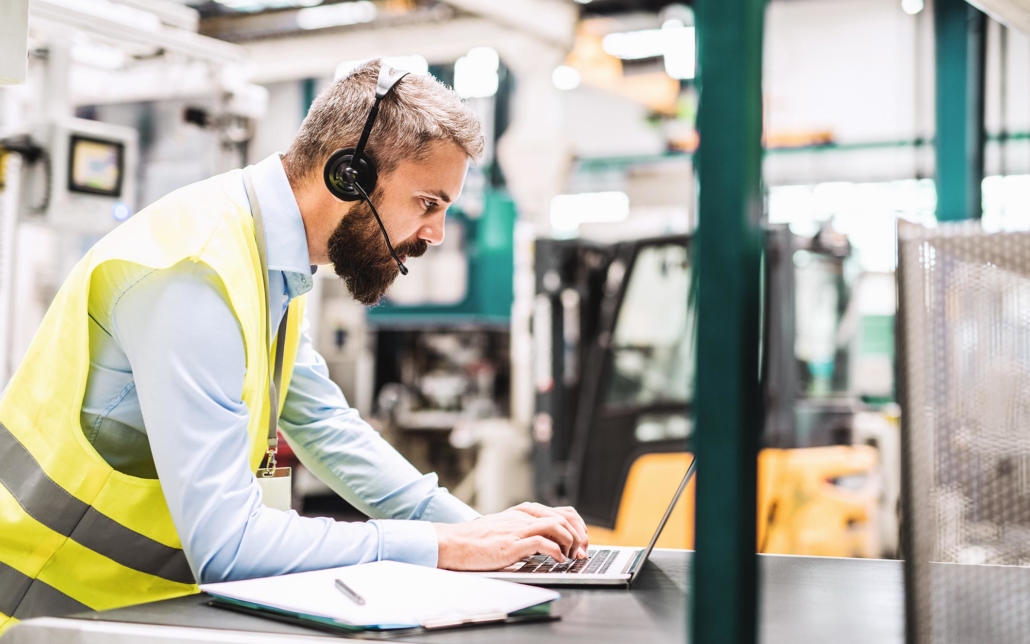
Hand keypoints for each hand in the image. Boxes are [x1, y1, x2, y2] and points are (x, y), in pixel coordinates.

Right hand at [434, 504, 589, 570]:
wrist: (453, 543)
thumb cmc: (476, 540)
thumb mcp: (505, 528)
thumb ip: (524, 530)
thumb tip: (548, 542)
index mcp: (523, 512)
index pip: (562, 511)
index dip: (578, 526)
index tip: (582, 541)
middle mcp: (523, 517)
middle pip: (564, 517)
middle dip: (579, 534)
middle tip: (582, 551)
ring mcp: (517, 529)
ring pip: (556, 525)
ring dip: (571, 542)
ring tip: (572, 556)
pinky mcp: (511, 544)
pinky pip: (542, 543)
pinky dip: (556, 551)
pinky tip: (558, 560)